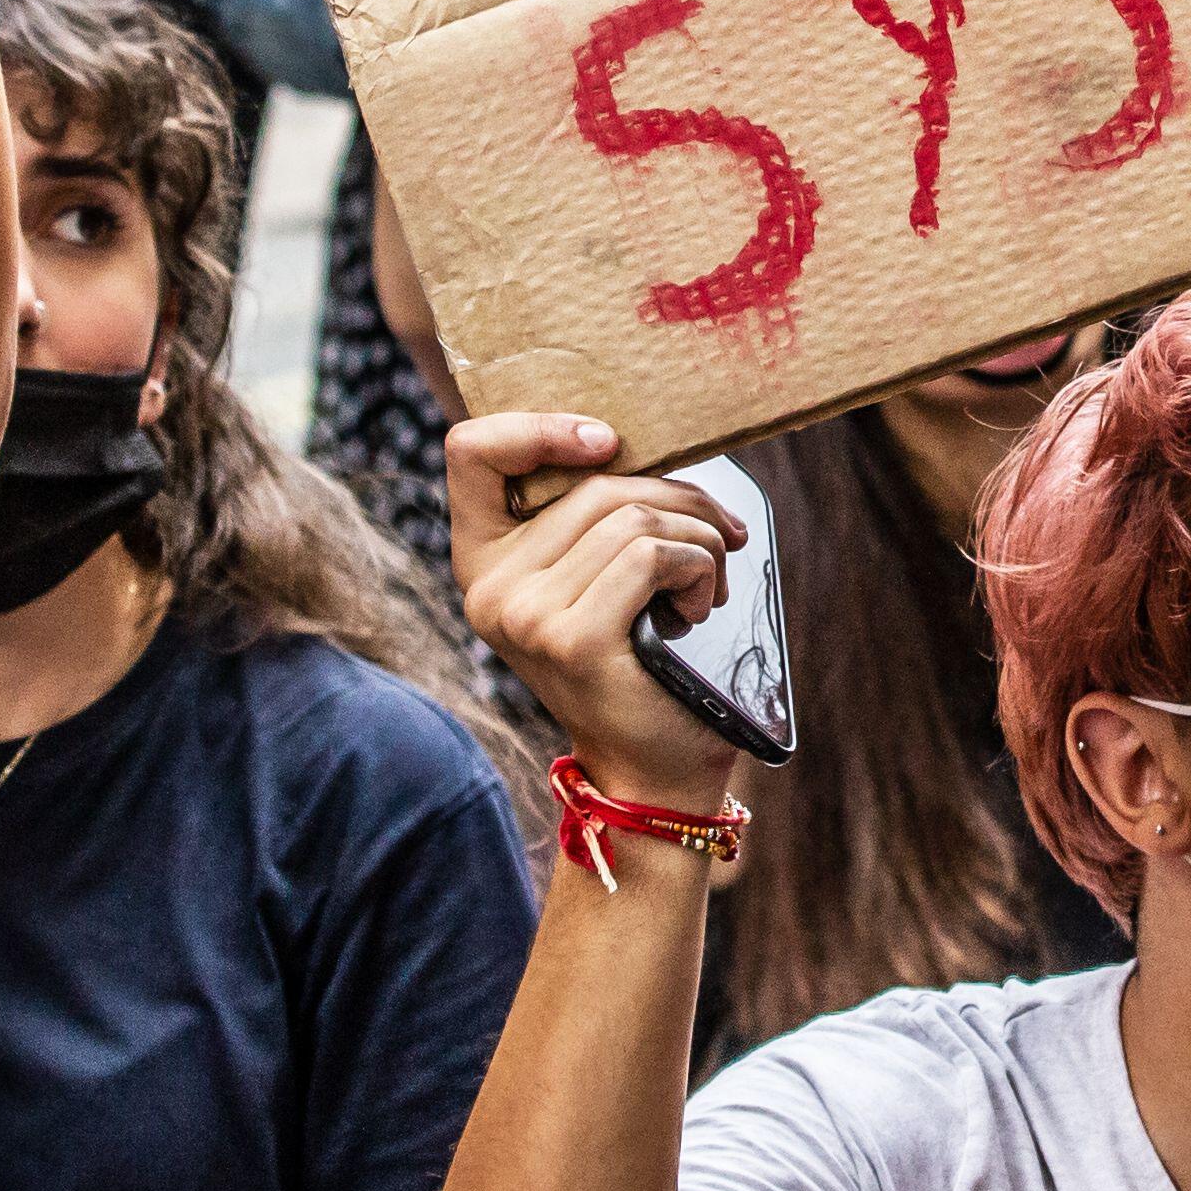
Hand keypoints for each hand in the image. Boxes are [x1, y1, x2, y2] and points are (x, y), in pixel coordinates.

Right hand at [445, 412, 747, 812]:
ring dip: (697, 537)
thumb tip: (647, 441)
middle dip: (676, 498)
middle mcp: (487, 586)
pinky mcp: (571, 638)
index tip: (608, 441)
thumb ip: (592, 512)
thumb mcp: (597, 573)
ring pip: (631, 516)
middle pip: (592, 484)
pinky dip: (698, 566)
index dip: (539, 426)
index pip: (470, 449)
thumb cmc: (638, 656)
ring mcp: (523, 613)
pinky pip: (652, 556)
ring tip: (708, 580)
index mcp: (481, 559)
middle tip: (719, 535)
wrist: (655, 764)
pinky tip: (700, 604)